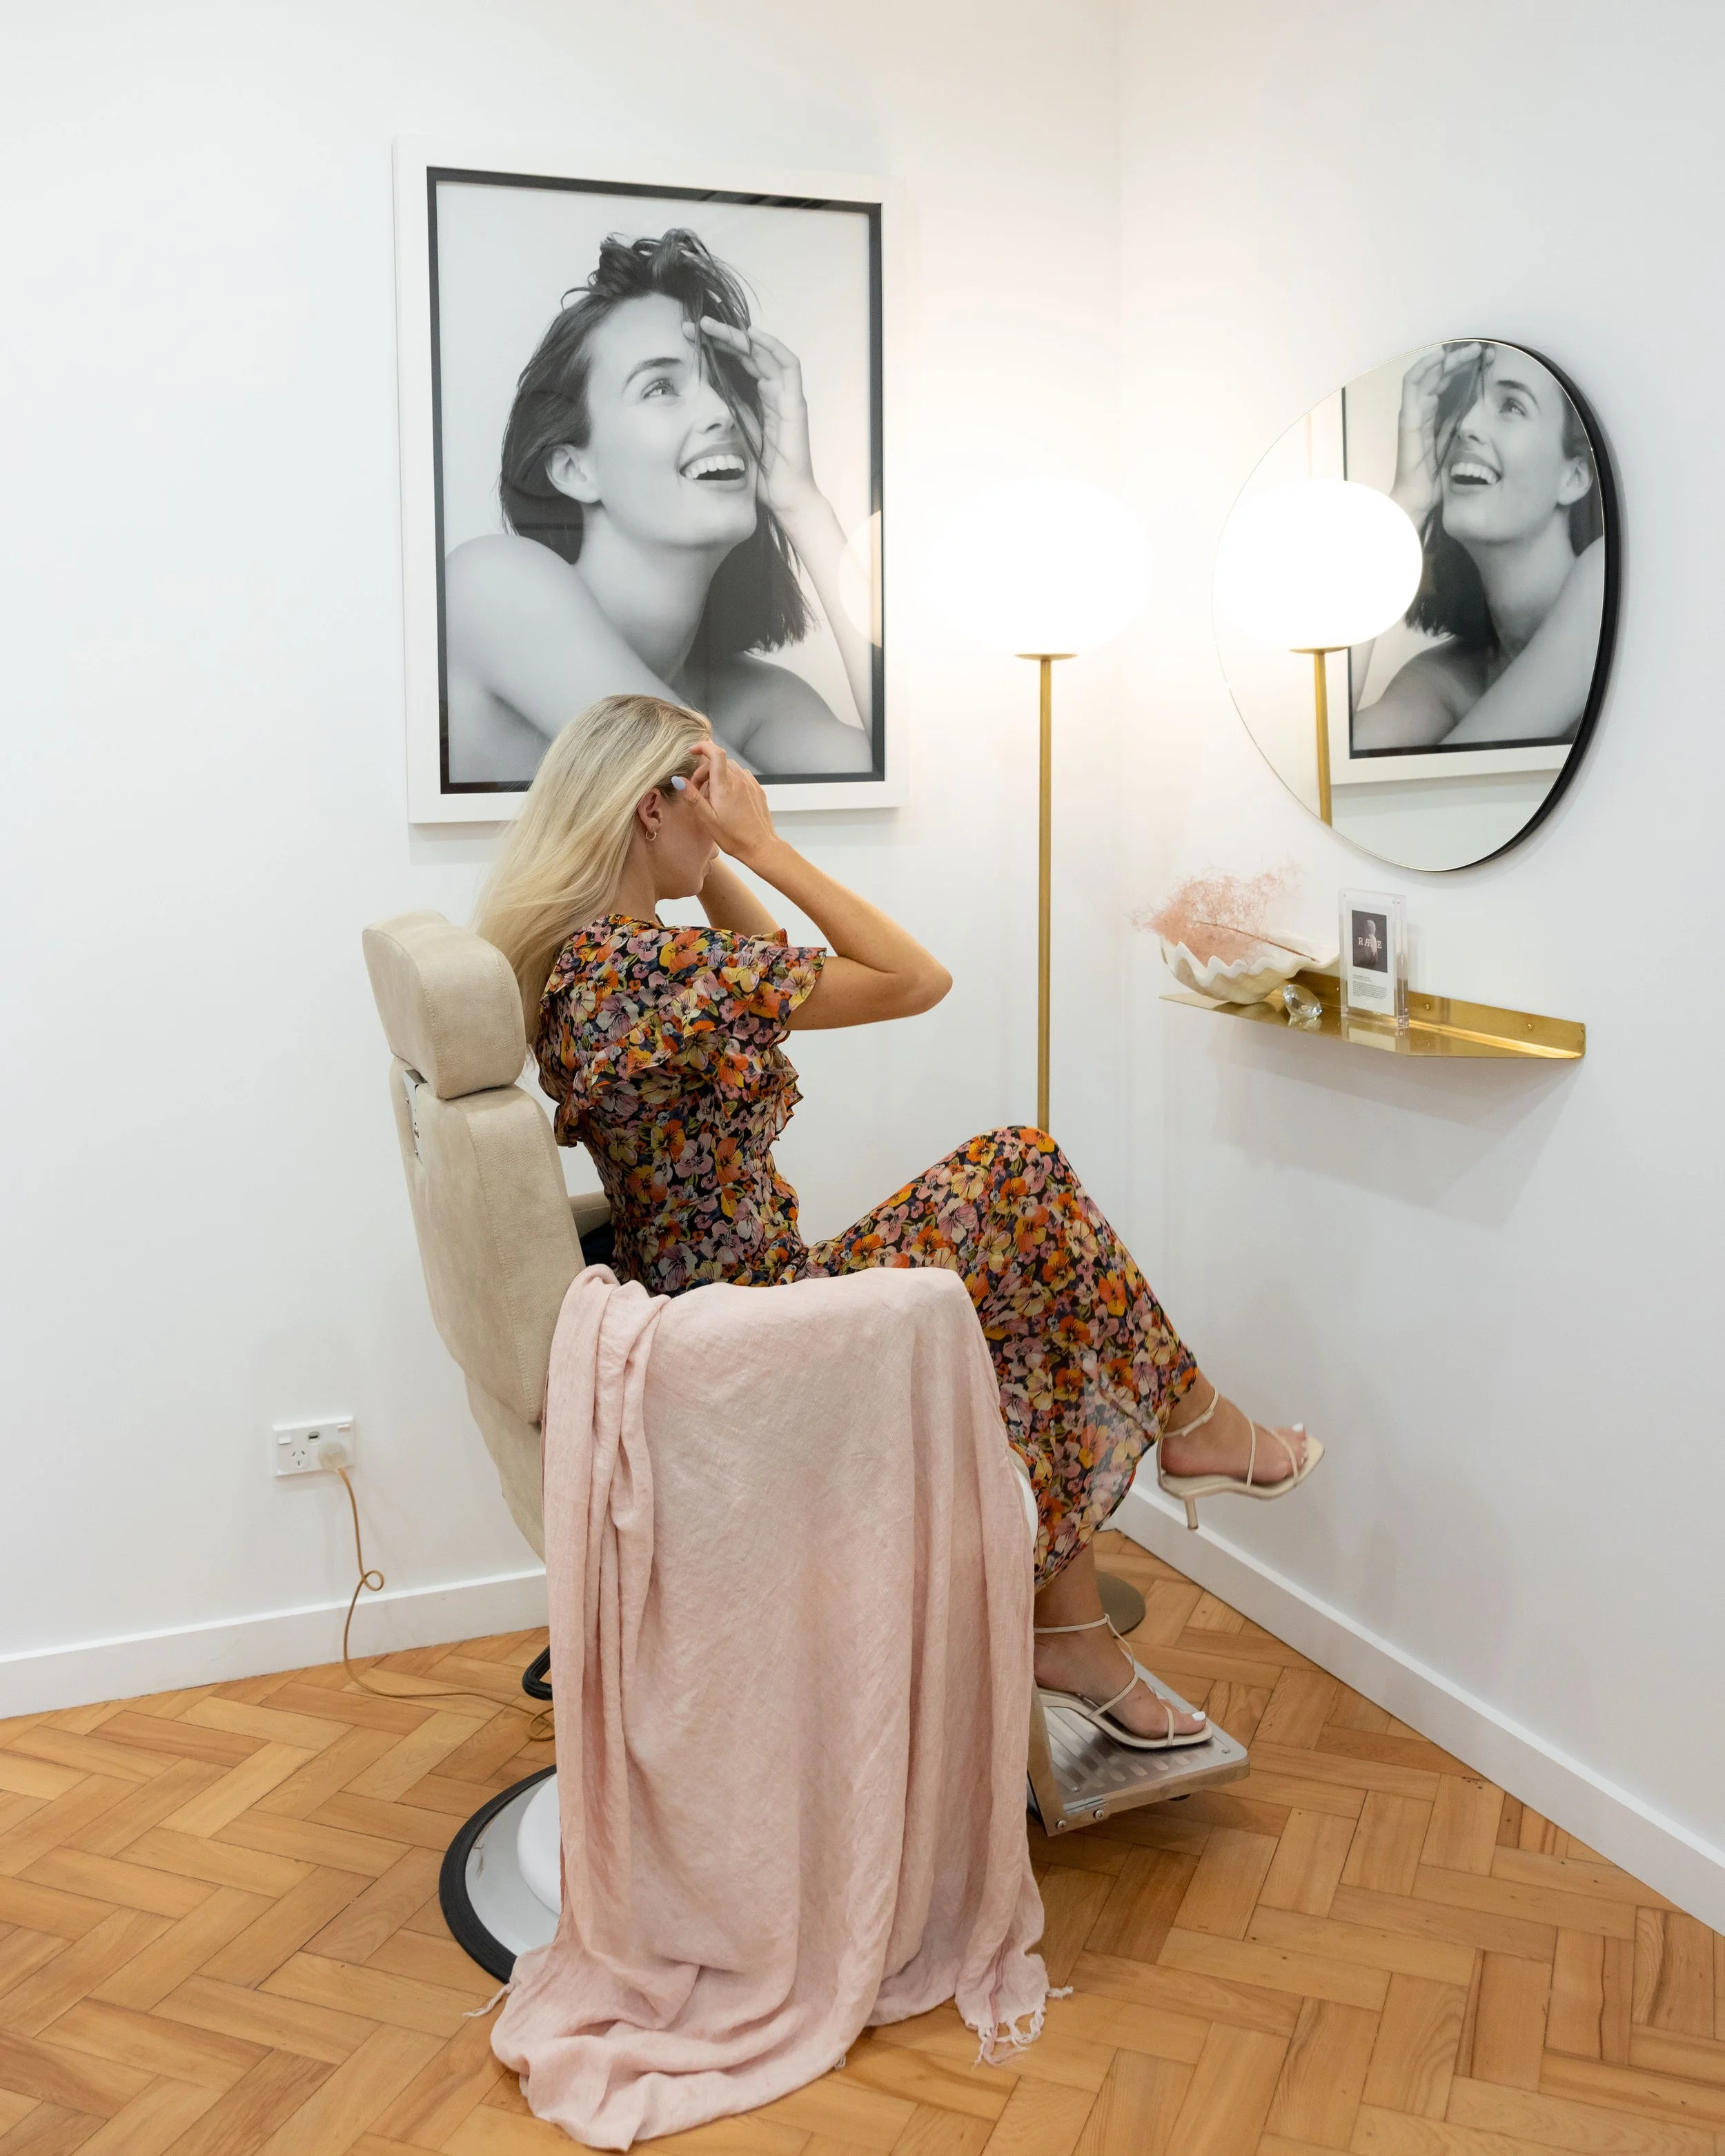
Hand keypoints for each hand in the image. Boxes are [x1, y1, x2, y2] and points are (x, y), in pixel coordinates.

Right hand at [684, 740, 777, 866]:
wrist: (761, 847)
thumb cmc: (733, 836)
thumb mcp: (707, 819)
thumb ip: (693, 797)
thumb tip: (678, 780)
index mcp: (725, 786)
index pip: (715, 753)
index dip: (703, 746)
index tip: (692, 751)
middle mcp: (739, 780)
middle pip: (719, 762)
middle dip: (705, 771)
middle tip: (698, 791)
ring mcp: (750, 783)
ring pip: (730, 768)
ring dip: (717, 776)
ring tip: (713, 797)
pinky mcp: (757, 790)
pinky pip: (741, 776)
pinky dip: (730, 780)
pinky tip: (727, 798)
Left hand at [692, 316, 818, 522]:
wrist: (785, 498)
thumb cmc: (762, 474)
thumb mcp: (735, 434)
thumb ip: (726, 411)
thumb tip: (701, 391)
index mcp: (760, 400)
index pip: (738, 364)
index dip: (715, 348)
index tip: (689, 339)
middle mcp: (774, 394)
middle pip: (749, 354)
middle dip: (722, 337)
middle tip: (695, 326)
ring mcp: (787, 397)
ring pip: (765, 354)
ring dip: (740, 336)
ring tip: (713, 326)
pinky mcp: (795, 404)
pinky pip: (789, 367)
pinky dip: (772, 347)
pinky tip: (752, 335)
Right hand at [1391, 341, 1483, 528]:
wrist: (1417, 501)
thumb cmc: (1435, 480)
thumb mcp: (1457, 446)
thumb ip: (1462, 427)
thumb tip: (1481, 410)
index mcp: (1432, 419)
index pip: (1446, 385)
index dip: (1463, 370)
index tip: (1486, 361)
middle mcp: (1421, 412)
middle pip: (1437, 376)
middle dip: (1458, 360)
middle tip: (1480, 350)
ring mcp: (1412, 414)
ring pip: (1427, 376)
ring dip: (1446, 360)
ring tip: (1468, 350)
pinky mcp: (1408, 419)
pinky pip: (1412, 386)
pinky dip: (1424, 368)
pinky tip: (1440, 356)